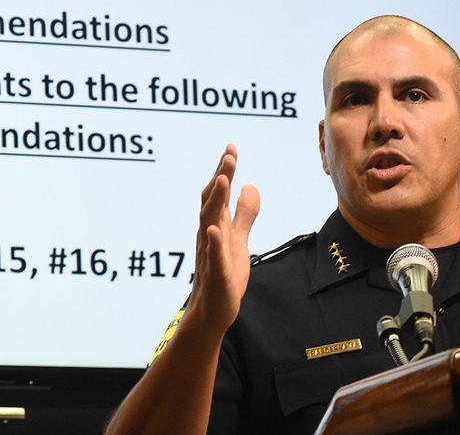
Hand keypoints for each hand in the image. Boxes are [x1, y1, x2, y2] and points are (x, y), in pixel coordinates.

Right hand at [186, 144, 260, 335]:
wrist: (212, 312)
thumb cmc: (223, 276)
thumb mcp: (239, 240)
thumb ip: (244, 214)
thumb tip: (251, 185)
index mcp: (216, 226)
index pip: (218, 193)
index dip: (224, 171)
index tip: (231, 147)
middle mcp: (209, 235)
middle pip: (212, 201)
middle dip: (220, 177)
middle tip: (229, 155)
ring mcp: (210, 253)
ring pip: (209, 222)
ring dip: (215, 200)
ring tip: (223, 179)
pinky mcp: (216, 274)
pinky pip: (213, 256)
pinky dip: (213, 241)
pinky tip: (215, 228)